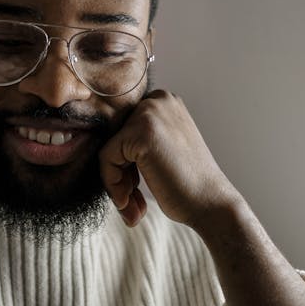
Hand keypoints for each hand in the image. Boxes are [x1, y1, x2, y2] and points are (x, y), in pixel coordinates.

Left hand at [99, 89, 238, 227]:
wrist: (212, 204)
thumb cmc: (187, 184)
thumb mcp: (162, 148)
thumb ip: (135, 141)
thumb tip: (93, 142)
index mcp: (163, 101)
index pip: (121, 128)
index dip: (123, 161)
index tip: (133, 188)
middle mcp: (157, 99)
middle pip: (112, 136)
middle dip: (118, 172)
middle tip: (131, 200)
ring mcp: (149, 113)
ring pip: (107, 148)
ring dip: (115, 182)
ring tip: (133, 206)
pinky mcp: (140, 133)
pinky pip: (106, 159)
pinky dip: (112, 184)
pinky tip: (131, 202)